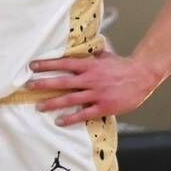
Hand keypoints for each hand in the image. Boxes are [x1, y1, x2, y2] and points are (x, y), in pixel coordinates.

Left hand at [30, 49, 161, 126]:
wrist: (142, 76)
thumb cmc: (122, 66)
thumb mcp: (104, 56)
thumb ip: (90, 55)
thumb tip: (78, 48)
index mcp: (89, 65)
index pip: (63, 63)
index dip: (47, 64)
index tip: (32, 66)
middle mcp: (90, 79)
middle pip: (62, 81)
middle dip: (43, 84)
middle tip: (28, 86)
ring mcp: (96, 93)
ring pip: (70, 99)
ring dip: (53, 103)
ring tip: (39, 106)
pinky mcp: (103, 106)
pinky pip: (83, 114)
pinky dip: (70, 118)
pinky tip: (59, 121)